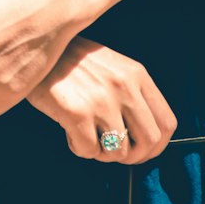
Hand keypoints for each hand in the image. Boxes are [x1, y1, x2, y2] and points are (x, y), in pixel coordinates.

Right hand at [27, 34, 176, 164]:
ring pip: (118, 152)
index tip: (141, 151)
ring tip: (87, 135)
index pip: (167, 123)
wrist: (37, 47)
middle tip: (113, 152)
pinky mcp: (78, 112)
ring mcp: (102, 99)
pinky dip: (79, 148)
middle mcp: (124, 86)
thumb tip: (146, 136)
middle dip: (132, 156)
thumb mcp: (112, 66)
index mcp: (137, 74)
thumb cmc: (73, 61)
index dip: (157, 146)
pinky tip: (69, 131)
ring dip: (102, 153)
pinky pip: (89, 151)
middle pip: (149, 142)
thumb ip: (133, 93)